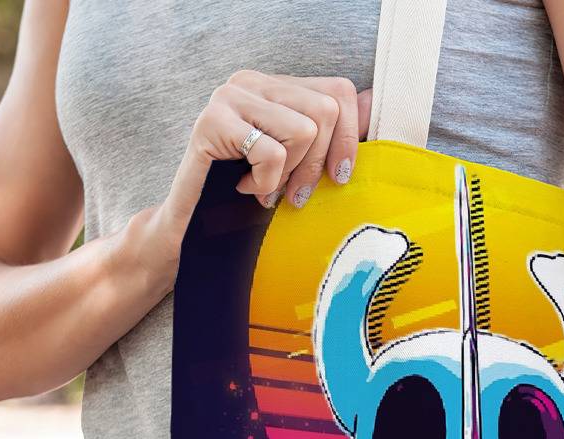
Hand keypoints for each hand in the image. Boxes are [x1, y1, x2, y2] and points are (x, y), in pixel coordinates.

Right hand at [122, 71, 372, 296]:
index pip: (338, 92)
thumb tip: (372, 107)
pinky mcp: (212, 120)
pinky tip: (244, 189)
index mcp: (275, 87)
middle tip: (291, 194)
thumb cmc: (246, 202)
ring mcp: (229, 96)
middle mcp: (251, 81)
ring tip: (263, 189)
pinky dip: (265, 182)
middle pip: (325, 111)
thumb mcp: (297, 167)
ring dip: (288, 175)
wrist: (191, 231)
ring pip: (303, 130)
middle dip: (315, 164)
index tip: (338, 177)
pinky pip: (271, 152)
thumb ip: (328, 135)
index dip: (348, 138)